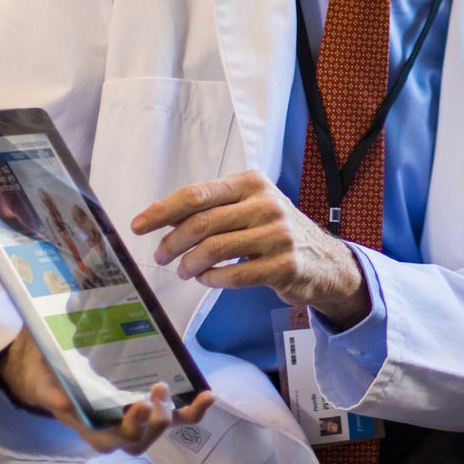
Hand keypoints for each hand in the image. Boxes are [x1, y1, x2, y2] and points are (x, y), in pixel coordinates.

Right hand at [0, 329, 215, 453]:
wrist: (44, 366)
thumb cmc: (44, 368)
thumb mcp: (41, 368)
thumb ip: (49, 375)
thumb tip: (63, 389)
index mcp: (83, 420)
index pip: (105, 440)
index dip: (125, 429)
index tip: (137, 404)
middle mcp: (109, 424)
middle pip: (136, 441)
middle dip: (151, 420)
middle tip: (157, 388)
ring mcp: (130, 417)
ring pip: (156, 432)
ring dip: (175, 416)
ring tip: (182, 391)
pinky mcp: (147, 405)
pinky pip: (173, 416)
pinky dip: (192, 410)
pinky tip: (207, 394)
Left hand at [134, 171, 370, 328]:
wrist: (324, 260)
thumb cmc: (276, 231)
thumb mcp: (248, 208)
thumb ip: (212, 209)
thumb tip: (162, 216)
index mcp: (251, 183)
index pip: (197, 194)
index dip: (163, 211)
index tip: (138, 225)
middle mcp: (265, 204)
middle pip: (202, 223)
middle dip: (172, 243)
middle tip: (161, 257)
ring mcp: (277, 234)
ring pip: (215, 249)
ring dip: (190, 264)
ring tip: (184, 272)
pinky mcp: (284, 265)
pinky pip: (235, 275)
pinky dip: (213, 279)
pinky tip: (207, 279)